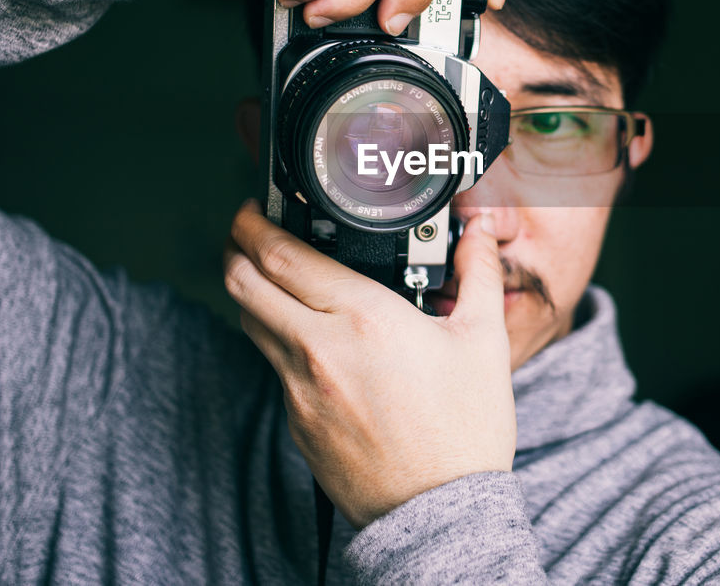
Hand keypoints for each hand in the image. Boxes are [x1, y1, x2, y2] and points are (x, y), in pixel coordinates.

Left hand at [222, 201, 515, 528]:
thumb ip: (478, 273)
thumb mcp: (483, 341)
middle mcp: (319, 349)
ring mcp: (300, 389)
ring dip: (249, 291)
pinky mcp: (296, 422)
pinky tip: (304, 334)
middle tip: (246, 232)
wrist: (440, 511)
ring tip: (269, 275)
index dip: (254, 224)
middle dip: (235, 248)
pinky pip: (273, 366)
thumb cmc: (464, 429)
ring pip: (249, 324)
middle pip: (243, 283)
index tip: (255, 209)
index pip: (282, 256)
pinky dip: (276, 338)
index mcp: (364, 318)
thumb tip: (480, 232)